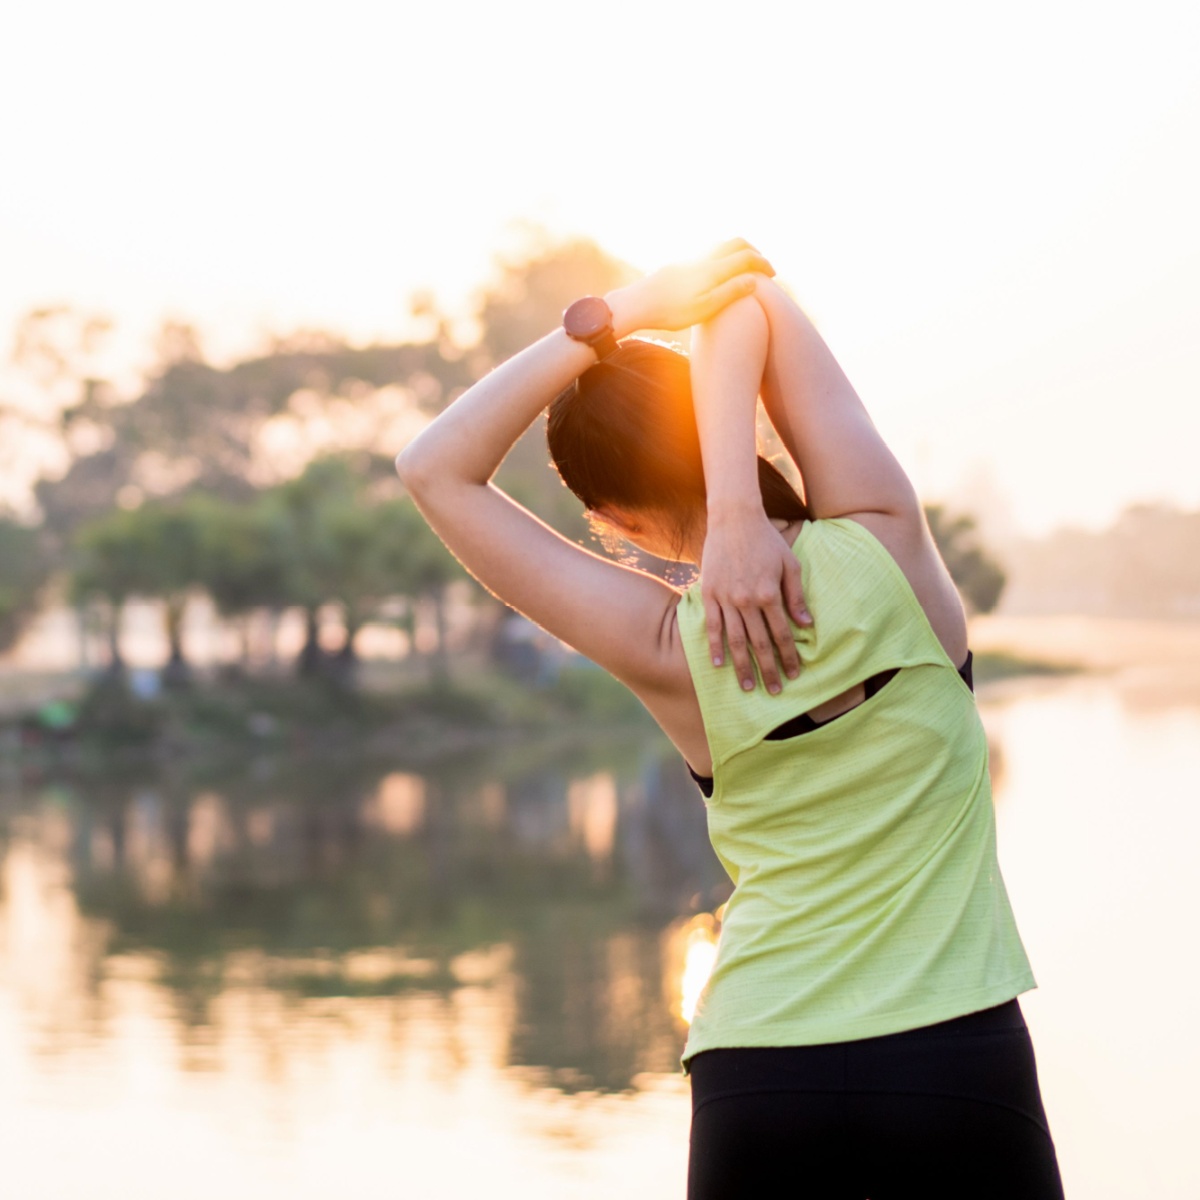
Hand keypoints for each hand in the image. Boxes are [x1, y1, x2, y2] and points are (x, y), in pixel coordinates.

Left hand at [607, 239, 775, 336]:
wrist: (635, 304)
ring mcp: (688, 259)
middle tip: (763, 267)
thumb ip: (730, 293)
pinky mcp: (678, 264)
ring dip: (737, 250)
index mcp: (711, 270)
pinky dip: (722, 254)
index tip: (773, 276)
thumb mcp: (704, 308)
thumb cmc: (670, 312)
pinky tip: (718, 271)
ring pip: (720, 244)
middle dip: (754, 251)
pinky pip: (706, 251)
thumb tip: (754, 280)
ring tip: (744, 267)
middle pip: (735, 242)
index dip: (763, 264)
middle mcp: (701, 258)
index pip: (746, 257)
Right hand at [701, 510, 811, 692]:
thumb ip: (796, 596)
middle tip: (774, 691)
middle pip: (759, 643)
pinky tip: (718, 665)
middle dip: (768, 670)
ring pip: (735, 641)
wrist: (734, 519)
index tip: (794, 675)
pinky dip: (715, 647)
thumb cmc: (767, 539)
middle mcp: (747, 601)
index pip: (782, 634)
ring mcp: (726, 599)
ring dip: (742, 666)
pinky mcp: (709, 594)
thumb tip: (806, 625)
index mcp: (770, 594)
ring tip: (748, 687)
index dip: (789, 656)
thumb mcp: (790, 564)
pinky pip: (713, 626)